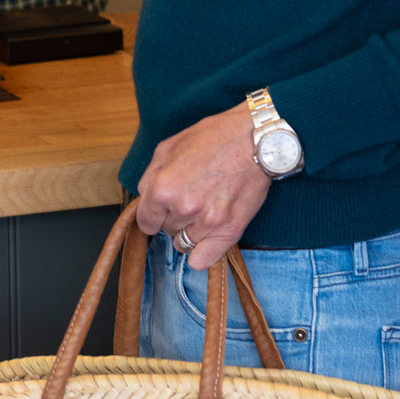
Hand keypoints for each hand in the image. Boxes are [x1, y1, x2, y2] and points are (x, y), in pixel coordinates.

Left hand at [136, 101, 271, 269]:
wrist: (255, 140)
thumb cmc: (214, 138)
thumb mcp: (168, 147)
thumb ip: (150, 176)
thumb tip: (144, 197)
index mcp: (162, 188)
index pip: (145, 222)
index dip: (152, 215)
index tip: (160, 211)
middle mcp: (183, 208)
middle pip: (165, 230)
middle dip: (172, 217)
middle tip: (189, 199)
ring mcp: (207, 222)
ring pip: (183, 244)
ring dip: (188, 231)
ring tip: (202, 210)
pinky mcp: (229, 231)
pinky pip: (202, 260)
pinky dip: (201, 254)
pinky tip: (204, 238)